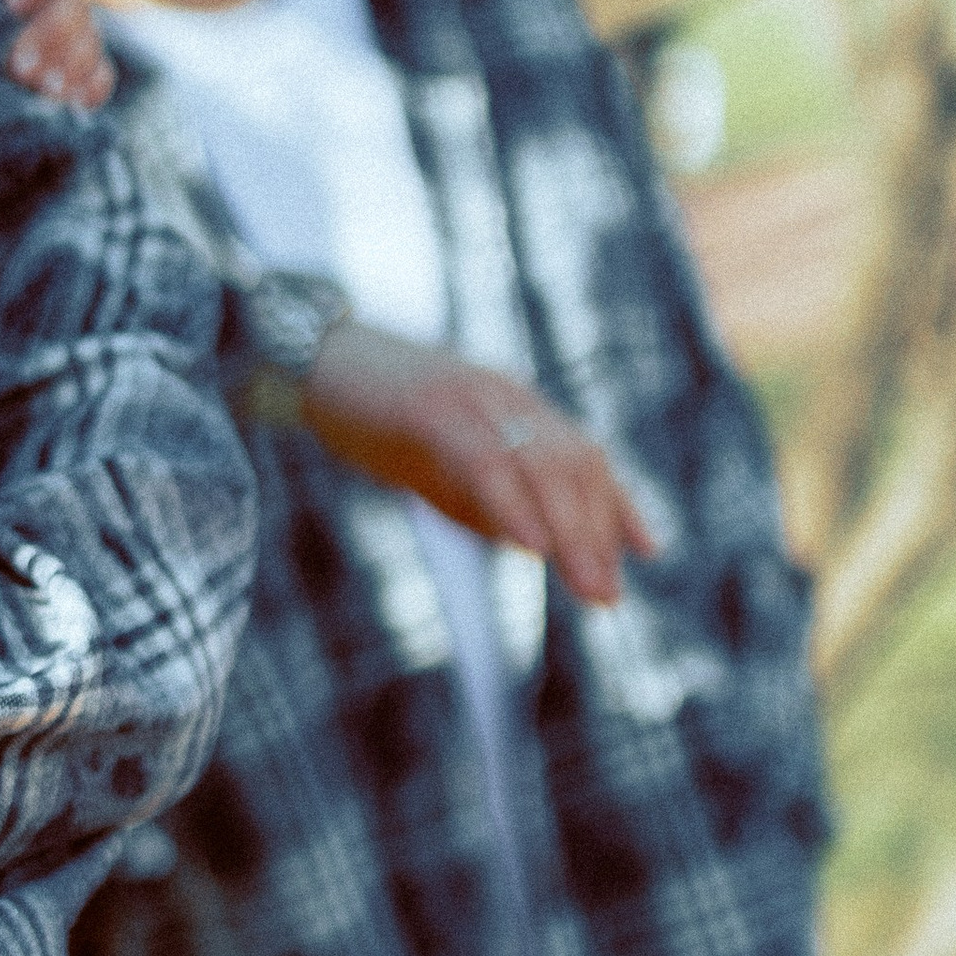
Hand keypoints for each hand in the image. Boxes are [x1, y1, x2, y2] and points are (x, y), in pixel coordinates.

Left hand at [0, 0, 114, 109]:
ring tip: (46, 90)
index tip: (10, 0)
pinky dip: (90, 85)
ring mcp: (69, 16)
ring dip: (70, 63)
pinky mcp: (76, 56)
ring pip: (87, 34)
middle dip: (49, 32)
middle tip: (20, 65)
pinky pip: (99, 70)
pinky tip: (75, 99)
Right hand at [298, 318, 656, 607]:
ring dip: (569, 531)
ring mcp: (471, 398)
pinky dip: (513, 506)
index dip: (617, 502)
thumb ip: (486, 495)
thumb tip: (534, 542)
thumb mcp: (439, 462)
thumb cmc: (372, 416)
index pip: (583, 453)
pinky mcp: (431, 407)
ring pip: (540, 465)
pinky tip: (530, 545)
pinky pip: (485, 462)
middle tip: (607, 595)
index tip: (646, 551)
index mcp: (513, 406)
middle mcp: (505, 397)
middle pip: (572, 465)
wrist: (309, 360)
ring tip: (584, 584)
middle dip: (597, 534)